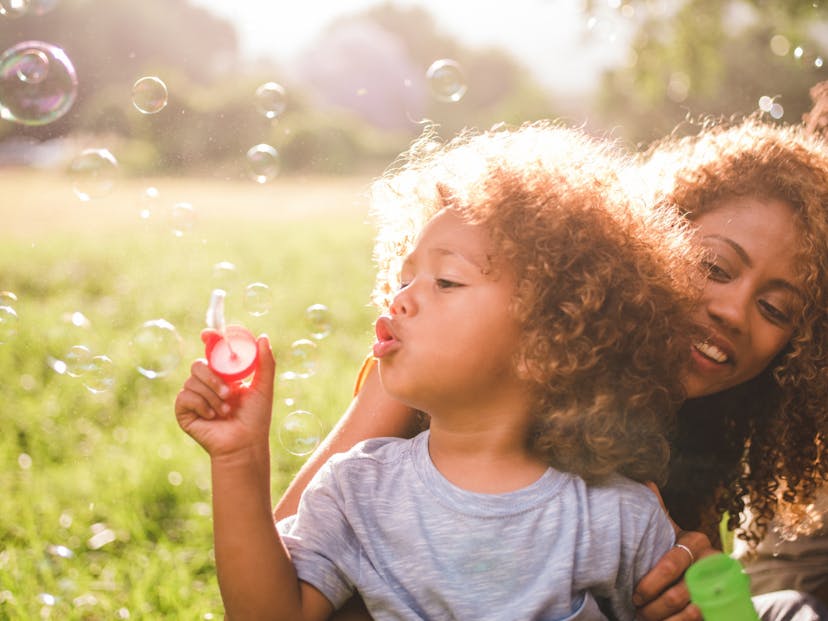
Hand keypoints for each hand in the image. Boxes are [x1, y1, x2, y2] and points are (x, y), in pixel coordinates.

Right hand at [174, 330, 274, 457]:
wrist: (244, 444)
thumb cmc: (256, 418)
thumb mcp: (263, 387)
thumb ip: (265, 363)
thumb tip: (263, 337)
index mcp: (223, 375)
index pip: (211, 353)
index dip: (208, 340)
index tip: (207, 334)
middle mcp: (207, 384)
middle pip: (198, 365)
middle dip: (213, 378)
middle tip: (229, 393)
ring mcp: (194, 397)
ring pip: (191, 381)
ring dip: (212, 396)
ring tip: (225, 411)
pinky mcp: (183, 411)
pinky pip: (185, 397)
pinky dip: (201, 405)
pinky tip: (211, 417)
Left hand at [633, 484, 716, 619]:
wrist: (702, 574)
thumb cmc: (672, 549)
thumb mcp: (665, 529)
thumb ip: (657, 510)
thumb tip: (646, 483)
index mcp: (695, 541)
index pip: (671, 564)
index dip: (650, 582)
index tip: (634, 593)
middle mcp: (711, 562)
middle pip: (678, 592)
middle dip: (653, 606)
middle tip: (637, 611)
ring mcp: (719, 586)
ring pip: (690, 610)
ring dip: (663, 619)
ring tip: (645, 619)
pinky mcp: (722, 604)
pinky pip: (702, 620)